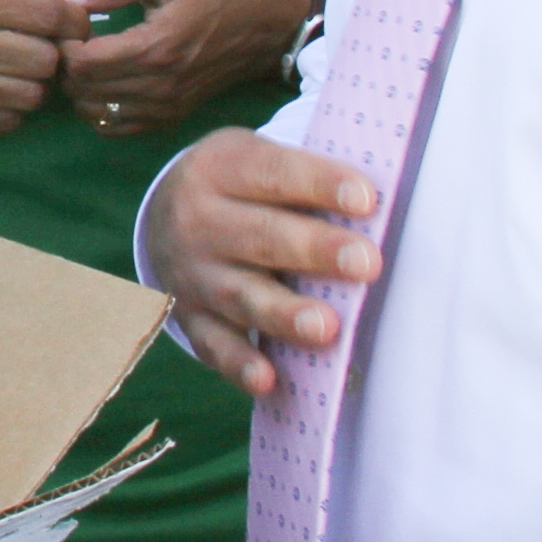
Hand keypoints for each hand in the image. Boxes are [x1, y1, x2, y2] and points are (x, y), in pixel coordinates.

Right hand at [0, 0, 85, 139]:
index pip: (53, 15)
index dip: (75, 22)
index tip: (71, 26)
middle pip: (48, 60)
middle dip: (50, 56)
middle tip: (36, 51)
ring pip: (34, 95)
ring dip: (33, 85)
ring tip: (15, 73)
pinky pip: (12, 121)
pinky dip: (12, 110)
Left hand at [61, 0, 315, 142]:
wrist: (264, 27)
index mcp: (154, 47)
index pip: (82, 62)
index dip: (65, 43)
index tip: (70, 24)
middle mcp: (157, 86)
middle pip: (82, 90)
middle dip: (67, 64)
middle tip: (75, 40)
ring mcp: (164, 109)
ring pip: (93, 112)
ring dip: (80, 88)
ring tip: (88, 59)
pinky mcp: (169, 119)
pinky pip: (115, 128)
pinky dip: (99, 108)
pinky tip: (105, 82)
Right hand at [139, 127, 384, 399]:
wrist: (164, 219)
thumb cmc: (245, 190)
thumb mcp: (258, 162)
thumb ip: (307, 180)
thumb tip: (378, 210)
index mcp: (221, 168)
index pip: (274, 173)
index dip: (320, 185)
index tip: (367, 199)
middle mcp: (197, 220)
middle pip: (261, 236)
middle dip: (316, 250)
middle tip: (367, 263)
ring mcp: (191, 274)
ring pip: (241, 296)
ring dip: (284, 314)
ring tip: (327, 327)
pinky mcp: (189, 318)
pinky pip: (214, 345)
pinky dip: (240, 364)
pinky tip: (268, 380)